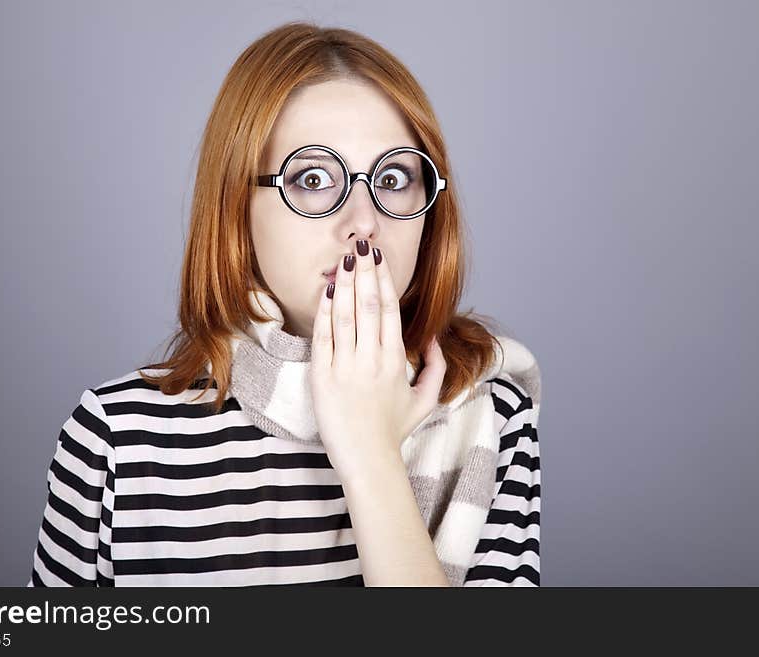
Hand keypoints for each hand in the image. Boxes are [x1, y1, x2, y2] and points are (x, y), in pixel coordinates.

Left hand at [309, 238, 446, 480]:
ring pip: (344, 316)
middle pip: (368, 304)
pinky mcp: (322, 379)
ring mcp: (345, 368)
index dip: (383, 279)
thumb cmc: (394, 431)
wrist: (367, 461)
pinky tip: (326, 292)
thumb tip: (431, 337)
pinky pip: (322, 338)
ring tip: (343, 259)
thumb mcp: (425, 400)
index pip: (389, 309)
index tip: (378, 258)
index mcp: (395, 361)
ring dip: (344, 284)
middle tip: (360, 245)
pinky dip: (324, 313)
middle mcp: (371, 360)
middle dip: (364, 271)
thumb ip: (436, 366)